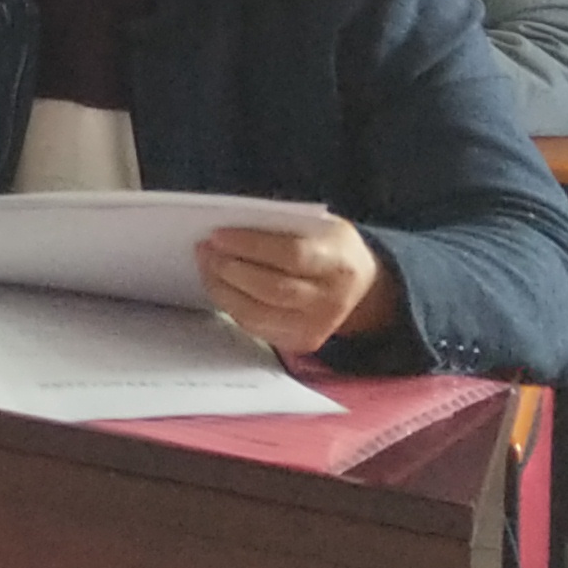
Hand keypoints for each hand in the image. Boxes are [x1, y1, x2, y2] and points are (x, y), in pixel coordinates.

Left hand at [198, 219, 390, 358]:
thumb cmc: (330, 248)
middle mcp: (331, 301)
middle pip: (273, 289)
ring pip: (259, 314)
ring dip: (223, 289)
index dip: (251, 245)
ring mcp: (317, 327)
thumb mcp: (320, 227)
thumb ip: (283, 226)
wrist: (362, 288)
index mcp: (339, 265)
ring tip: (205, 266)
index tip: (217, 235)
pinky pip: (257, 328)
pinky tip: (218, 286)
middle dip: (230, 269)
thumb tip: (231, 225)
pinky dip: (231, 306)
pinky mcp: (301, 342)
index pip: (292, 256)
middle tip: (204, 250)